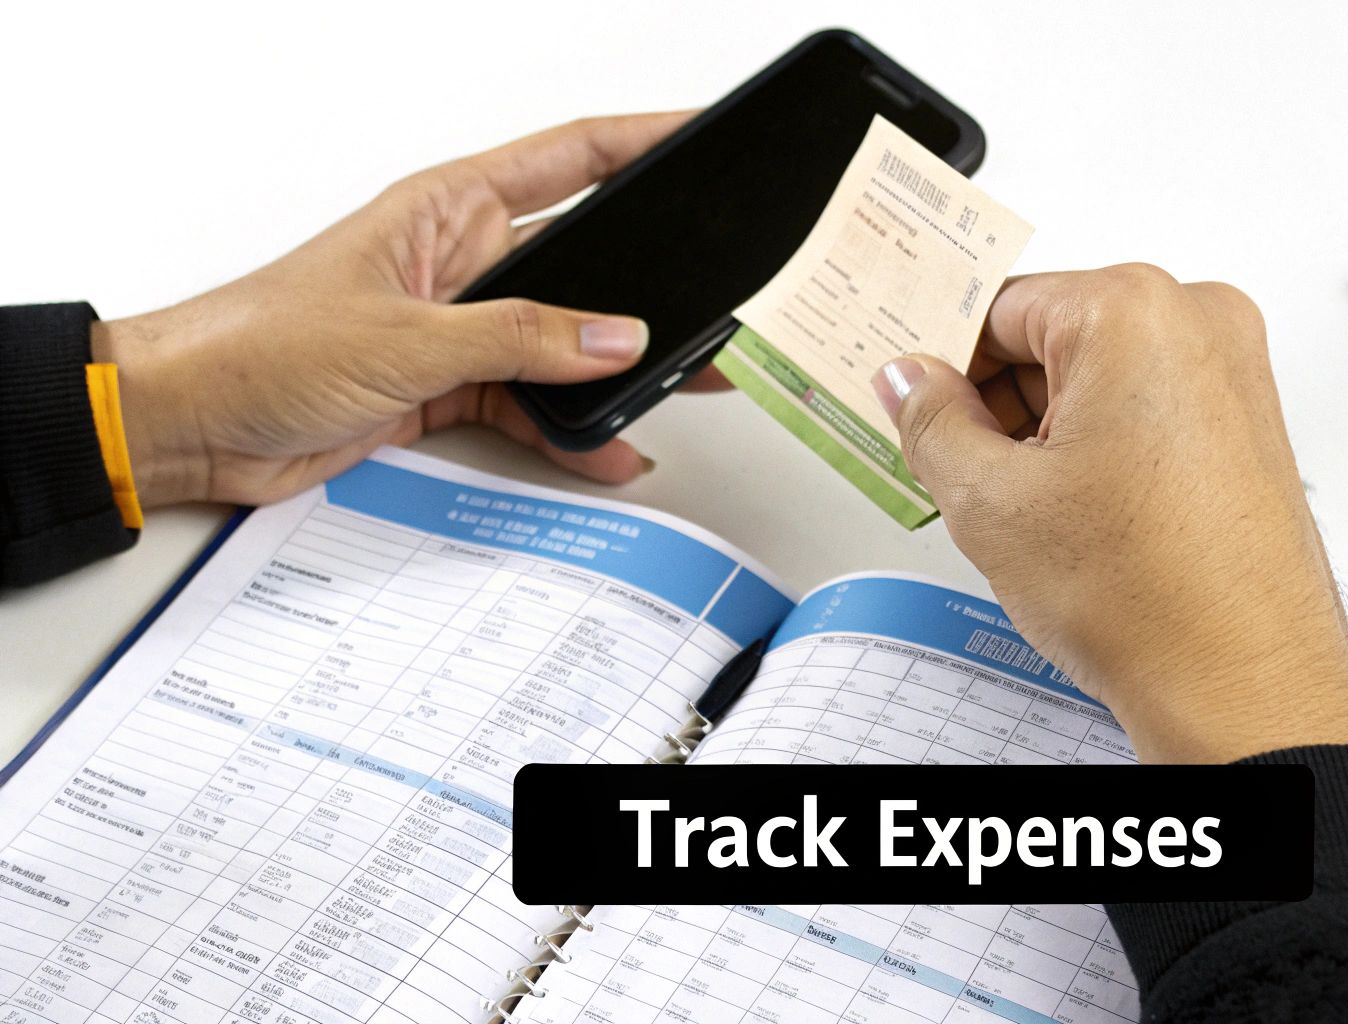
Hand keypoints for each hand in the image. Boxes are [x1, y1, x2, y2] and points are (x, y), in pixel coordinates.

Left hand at [94, 112, 724, 507]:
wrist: (187, 422)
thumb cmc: (257, 343)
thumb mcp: (406, 338)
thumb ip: (520, 338)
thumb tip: (615, 337)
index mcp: (448, 208)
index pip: (571, 158)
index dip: (644, 140)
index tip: (705, 135)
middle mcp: (462, 260)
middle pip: (583, 258)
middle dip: (650, 279)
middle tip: (716, 291)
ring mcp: (458, 327)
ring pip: (564, 340)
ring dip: (614, 368)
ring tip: (683, 382)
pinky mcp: (447, 388)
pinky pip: (530, 401)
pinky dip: (567, 428)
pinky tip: (606, 445)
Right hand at [871, 265, 1347, 762]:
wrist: (1243, 689)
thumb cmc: (1156, 601)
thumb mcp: (992, 502)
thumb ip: (930, 421)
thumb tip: (910, 381)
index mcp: (1135, 311)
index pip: (999, 305)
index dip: (944, 361)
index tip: (914, 394)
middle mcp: (1200, 325)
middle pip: (1052, 336)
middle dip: (997, 402)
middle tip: (959, 468)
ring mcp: (1233, 377)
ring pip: (1098, 378)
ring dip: (1045, 433)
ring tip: (1029, 513)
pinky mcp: (1245, 427)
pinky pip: (1144, 410)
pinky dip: (1097, 451)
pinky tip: (1075, 519)